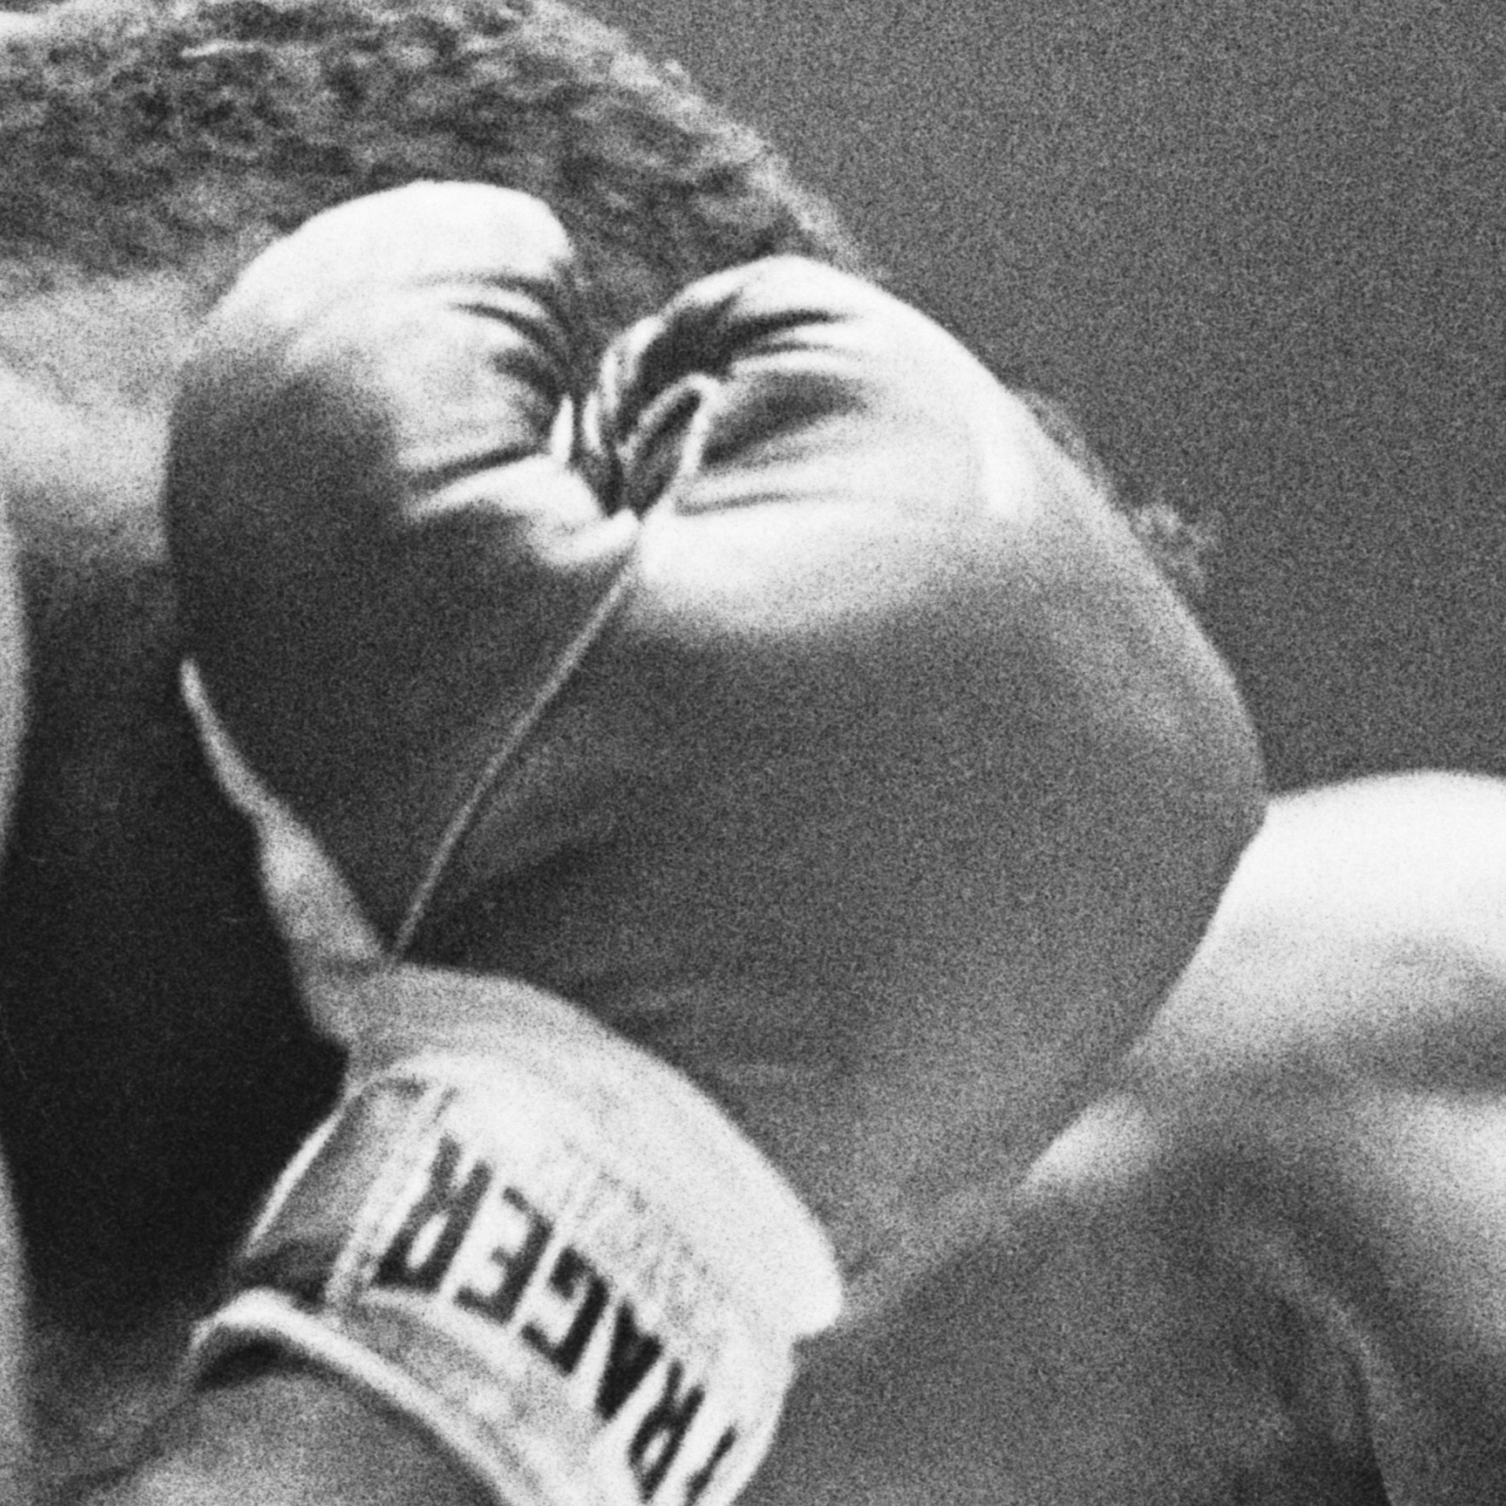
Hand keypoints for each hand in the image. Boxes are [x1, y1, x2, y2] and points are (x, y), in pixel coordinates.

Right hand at [163, 184, 1250, 1295]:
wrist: (576, 1238)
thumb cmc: (489, 877)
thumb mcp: (355, 541)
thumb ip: (396, 321)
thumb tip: (523, 267)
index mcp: (1006, 509)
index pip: (764, 354)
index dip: (596, 470)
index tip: (556, 636)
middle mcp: (1140, 660)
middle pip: (851, 505)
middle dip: (704, 590)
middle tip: (600, 759)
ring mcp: (1149, 843)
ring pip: (899, 664)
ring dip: (767, 716)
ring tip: (659, 850)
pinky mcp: (1104, 983)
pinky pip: (940, 822)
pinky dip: (835, 847)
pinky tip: (729, 934)